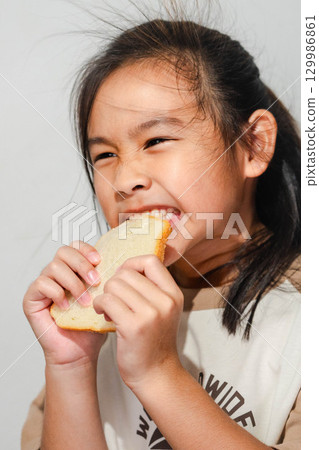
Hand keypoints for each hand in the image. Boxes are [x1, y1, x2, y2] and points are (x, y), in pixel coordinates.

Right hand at [23, 241, 106, 367]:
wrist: (80, 352)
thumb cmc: (92, 327)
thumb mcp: (105, 298)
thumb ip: (107, 278)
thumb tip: (120, 261)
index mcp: (73, 270)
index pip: (75, 246)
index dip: (86, 249)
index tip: (100, 261)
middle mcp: (57, 274)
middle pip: (64, 251)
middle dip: (82, 264)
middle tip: (96, 282)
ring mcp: (43, 285)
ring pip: (53, 266)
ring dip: (73, 283)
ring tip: (84, 301)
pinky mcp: (32, 299)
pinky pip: (41, 283)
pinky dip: (57, 293)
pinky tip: (67, 306)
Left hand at [93, 255, 183, 388]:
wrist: (156, 375)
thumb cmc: (154, 342)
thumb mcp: (163, 311)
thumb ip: (151, 289)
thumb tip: (127, 267)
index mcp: (173, 294)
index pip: (151, 261)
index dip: (132, 264)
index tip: (124, 277)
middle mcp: (165, 301)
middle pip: (128, 273)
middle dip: (114, 283)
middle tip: (113, 297)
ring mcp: (151, 314)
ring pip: (115, 285)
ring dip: (105, 294)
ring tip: (108, 307)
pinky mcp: (133, 326)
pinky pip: (107, 300)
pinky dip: (100, 305)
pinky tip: (103, 314)